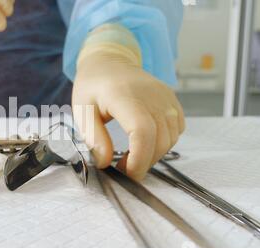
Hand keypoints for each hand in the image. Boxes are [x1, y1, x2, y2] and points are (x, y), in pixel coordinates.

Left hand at [72, 53, 184, 180]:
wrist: (109, 62)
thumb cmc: (93, 86)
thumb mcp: (82, 112)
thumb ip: (94, 138)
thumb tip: (105, 163)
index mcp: (123, 95)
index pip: (142, 131)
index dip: (139, 158)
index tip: (127, 173)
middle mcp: (150, 94)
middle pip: (160, 139)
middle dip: (144, 162)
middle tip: (124, 167)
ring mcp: (164, 96)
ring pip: (171, 137)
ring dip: (154, 154)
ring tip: (132, 154)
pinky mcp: (172, 99)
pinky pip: (177, 129)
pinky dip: (164, 142)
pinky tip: (145, 141)